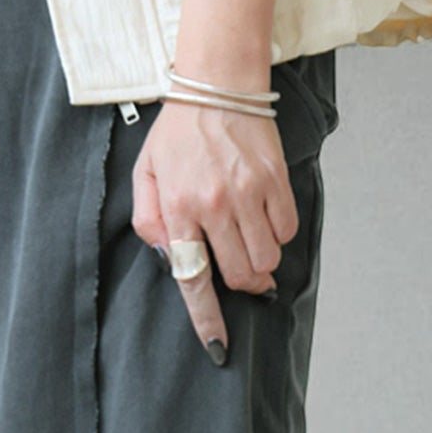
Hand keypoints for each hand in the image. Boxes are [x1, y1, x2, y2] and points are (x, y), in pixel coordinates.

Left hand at [131, 99, 299, 362]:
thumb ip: (149, 222)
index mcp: (178, 209)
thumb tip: (171, 260)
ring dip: (260, 262)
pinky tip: (263, 218)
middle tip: (239, 274)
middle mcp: (214, 205)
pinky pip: (286, 231)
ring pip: (266, 260)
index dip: (208, 320)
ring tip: (249, 241)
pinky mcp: (275, 181)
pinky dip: (278, 234)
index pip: (194, 279)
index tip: (218, 347)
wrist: (217, 85)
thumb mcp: (146, 175)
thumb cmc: (178, 134)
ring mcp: (248, 193)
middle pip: (239, 276)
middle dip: (241, 285)